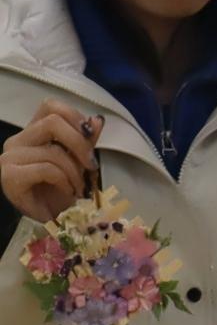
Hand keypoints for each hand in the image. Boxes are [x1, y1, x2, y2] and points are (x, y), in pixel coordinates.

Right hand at [0, 102, 95, 223]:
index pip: (50, 106)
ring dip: (75, 171)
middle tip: (91, 165)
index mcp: (33, 133)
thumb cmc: (60, 189)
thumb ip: (85, 140)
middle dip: (80, 144)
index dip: (74, 116)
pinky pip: (47, 169)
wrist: (48, 217)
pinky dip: (65, 180)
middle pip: (52, 121)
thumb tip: (97, 120)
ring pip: (53, 151)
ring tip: (79, 186)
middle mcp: (17, 140)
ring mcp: (10, 157)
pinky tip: (67, 190)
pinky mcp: (10, 175)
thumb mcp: (78, 161)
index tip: (88, 138)